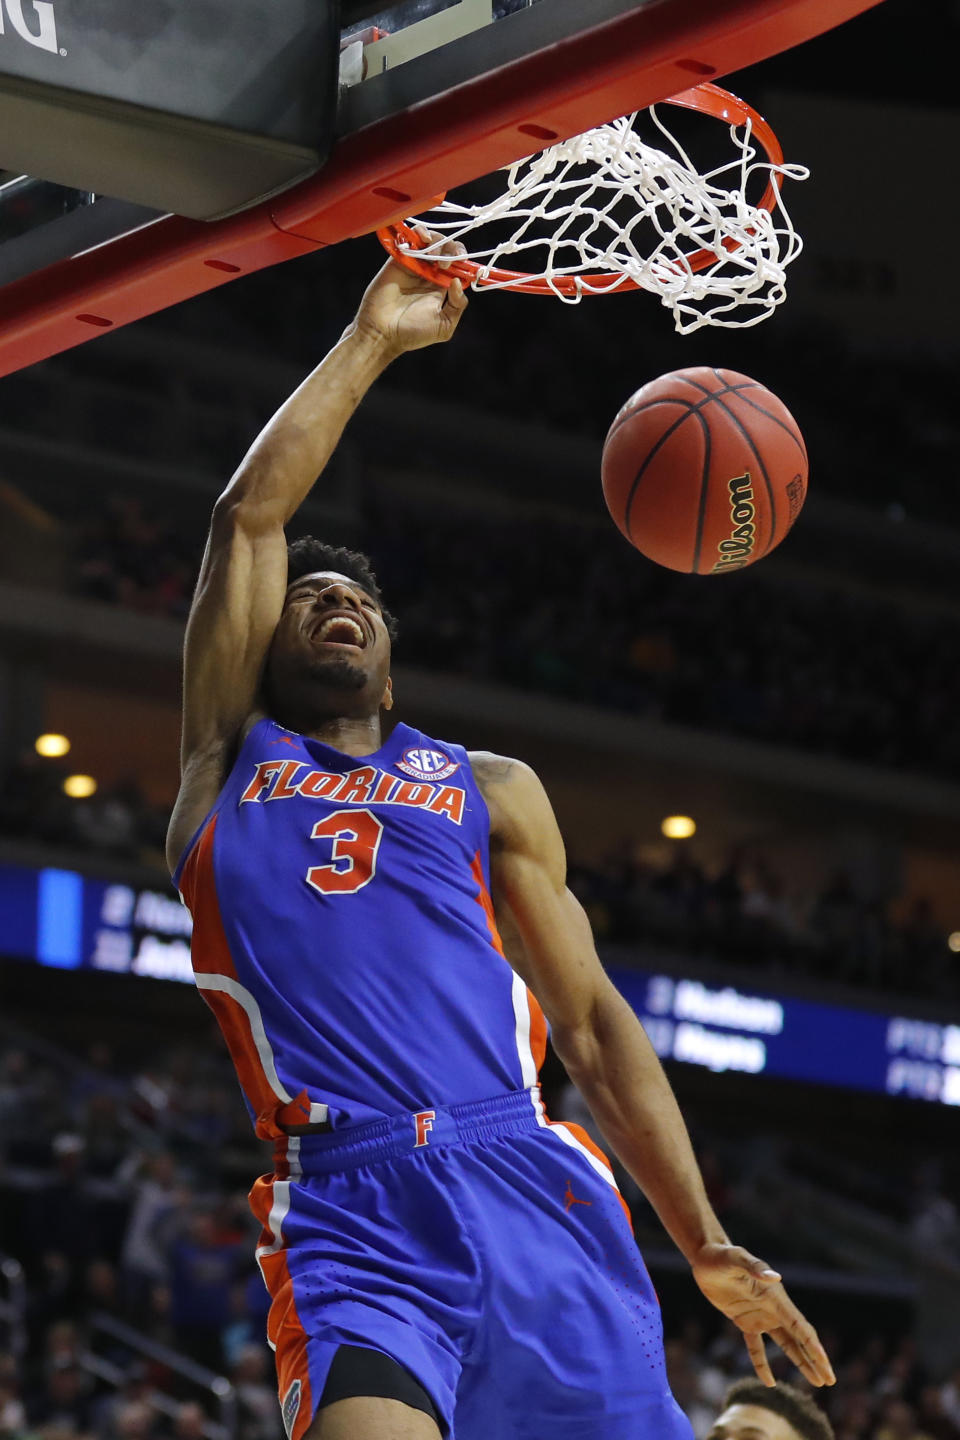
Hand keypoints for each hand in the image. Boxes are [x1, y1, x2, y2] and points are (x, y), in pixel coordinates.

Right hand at [354, 229, 467, 356]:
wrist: (382, 332)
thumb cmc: (412, 333)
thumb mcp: (444, 326)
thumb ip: (457, 305)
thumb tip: (457, 280)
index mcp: (442, 287)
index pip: (459, 266)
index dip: (463, 260)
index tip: (461, 264)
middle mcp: (430, 273)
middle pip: (447, 249)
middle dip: (451, 249)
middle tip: (445, 264)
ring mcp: (414, 265)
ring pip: (431, 240)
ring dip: (437, 241)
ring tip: (433, 254)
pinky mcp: (398, 259)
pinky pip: (410, 238)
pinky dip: (418, 232)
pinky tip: (422, 238)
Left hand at [691, 1242, 834, 1386]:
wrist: (705, 1256)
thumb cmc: (721, 1255)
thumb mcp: (735, 1259)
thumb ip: (754, 1267)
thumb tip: (775, 1277)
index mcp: (775, 1297)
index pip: (799, 1326)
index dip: (812, 1346)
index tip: (824, 1364)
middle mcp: (773, 1308)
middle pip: (799, 1339)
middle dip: (815, 1359)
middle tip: (830, 1380)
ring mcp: (760, 1316)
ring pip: (786, 1345)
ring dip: (801, 1363)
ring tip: (817, 1383)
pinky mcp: (744, 1321)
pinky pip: (756, 1348)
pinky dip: (762, 1365)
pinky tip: (769, 1382)